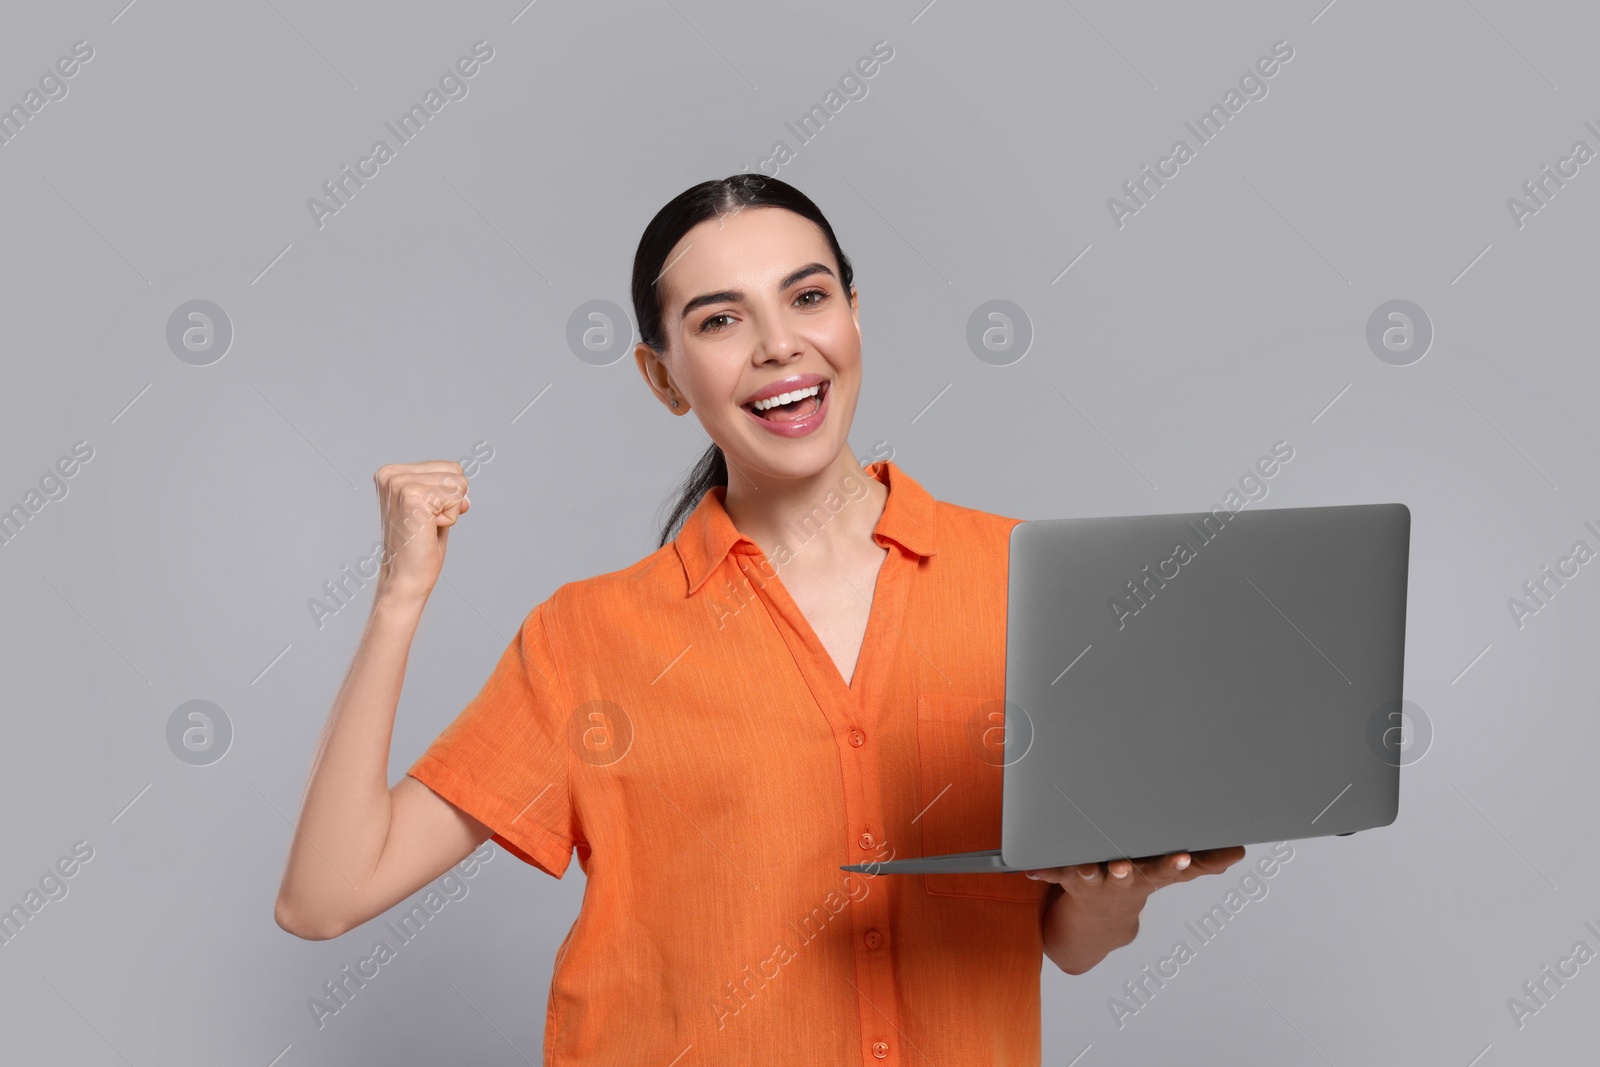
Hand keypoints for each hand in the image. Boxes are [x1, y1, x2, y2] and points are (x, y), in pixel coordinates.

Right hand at [371, 461, 471, 602]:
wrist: (406, 578)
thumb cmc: (418, 547)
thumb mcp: (431, 508)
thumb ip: (445, 490)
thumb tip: (465, 486)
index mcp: (391, 472)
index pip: (449, 467)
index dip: (449, 496)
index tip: (426, 516)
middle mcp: (392, 474)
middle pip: (455, 470)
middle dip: (451, 501)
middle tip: (427, 523)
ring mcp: (401, 484)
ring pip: (458, 483)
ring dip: (450, 511)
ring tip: (426, 527)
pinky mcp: (413, 496)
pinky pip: (456, 498)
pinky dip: (450, 518)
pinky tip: (428, 530)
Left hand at [1027, 845, 1246, 921]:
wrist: (1099, 922)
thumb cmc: (1138, 881)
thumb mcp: (1169, 874)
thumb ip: (1202, 863)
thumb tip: (1238, 851)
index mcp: (1148, 876)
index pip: (1166, 870)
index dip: (1174, 864)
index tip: (1183, 856)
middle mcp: (1121, 882)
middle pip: (1124, 876)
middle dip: (1125, 872)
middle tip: (1123, 867)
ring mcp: (1093, 882)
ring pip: (1088, 876)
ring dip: (1084, 872)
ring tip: (1081, 867)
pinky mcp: (1067, 879)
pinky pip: (1052, 873)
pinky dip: (1042, 871)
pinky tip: (1029, 869)